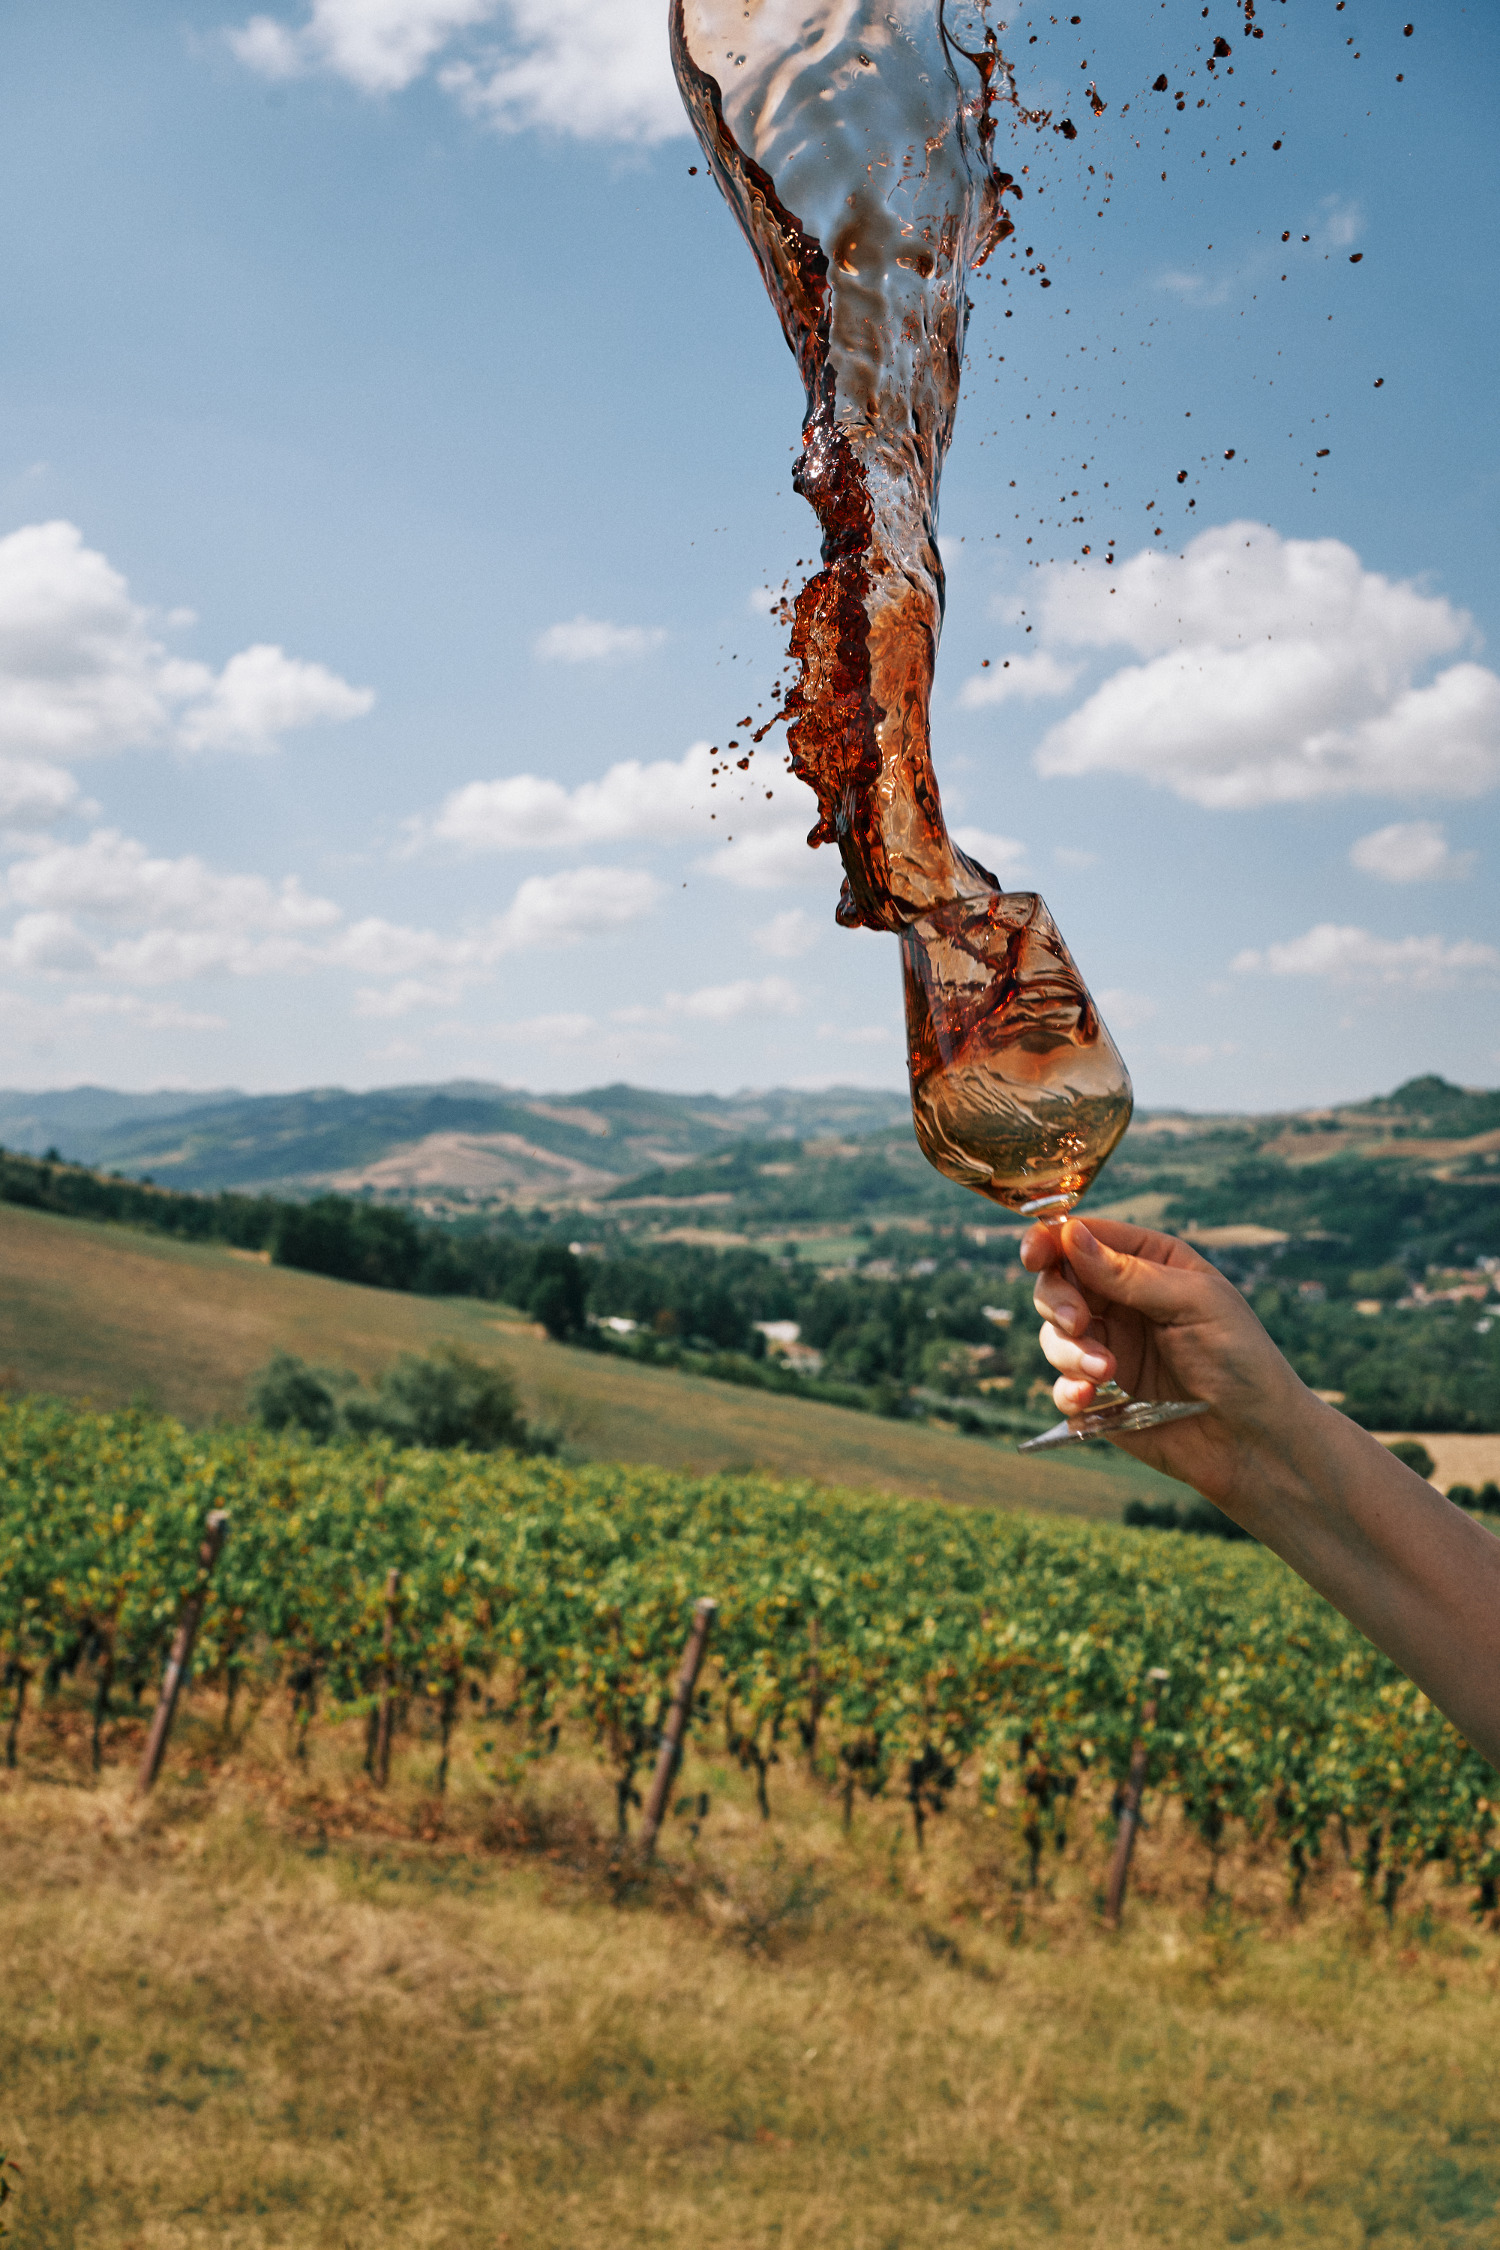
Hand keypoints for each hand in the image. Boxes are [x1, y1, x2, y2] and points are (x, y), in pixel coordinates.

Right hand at [1020, 1216, 1309, 1502]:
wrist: (1257, 1441)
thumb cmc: (1241, 1360)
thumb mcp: (1194, 1303)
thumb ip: (1129, 1273)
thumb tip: (1072, 1234)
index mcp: (1149, 1264)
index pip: (1085, 1239)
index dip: (1052, 1241)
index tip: (1034, 1255)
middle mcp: (1123, 1301)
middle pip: (1058, 1284)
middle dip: (1058, 1302)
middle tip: (1078, 1323)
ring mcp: (1110, 1348)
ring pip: (1054, 1335)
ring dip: (1070, 1352)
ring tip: (1107, 1373)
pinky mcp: (1102, 1396)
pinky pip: (1061, 1385)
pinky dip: (1067, 1389)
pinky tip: (1091, 1398)